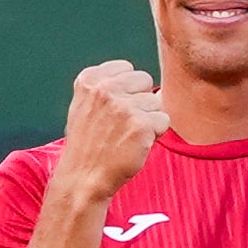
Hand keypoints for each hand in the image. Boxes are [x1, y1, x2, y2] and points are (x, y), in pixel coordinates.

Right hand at [50, 58, 169, 199]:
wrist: (83, 179)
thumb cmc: (88, 144)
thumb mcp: (85, 105)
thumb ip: (107, 85)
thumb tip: (148, 82)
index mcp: (89, 79)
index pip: (127, 69)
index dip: (126, 91)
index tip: (111, 112)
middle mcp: (105, 89)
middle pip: (145, 81)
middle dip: (139, 101)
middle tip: (121, 125)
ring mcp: (123, 106)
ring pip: (156, 102)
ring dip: (147, 119)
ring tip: (125, 136)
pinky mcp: (141, 124)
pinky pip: (164, 121)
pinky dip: (155, 135)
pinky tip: (135, 145)